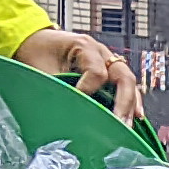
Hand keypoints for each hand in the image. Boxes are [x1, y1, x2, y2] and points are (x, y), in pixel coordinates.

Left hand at [17, 25, 142, 122]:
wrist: (34, 42)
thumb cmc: (36, 53)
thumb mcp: (43, 70)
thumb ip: (58, 89)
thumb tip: (69, 113)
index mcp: (84, 46)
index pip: (97, 73)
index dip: (88, 91)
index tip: (77, 106)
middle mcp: (101, 51)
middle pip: (123, 76)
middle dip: (123, 102)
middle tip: (118, 124)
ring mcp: (107, 60)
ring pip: (128, 82)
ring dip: (129, 105)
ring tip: (127, 127)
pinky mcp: (107, 70)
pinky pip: (123, 85)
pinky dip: (129, 101)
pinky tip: (134, 117)